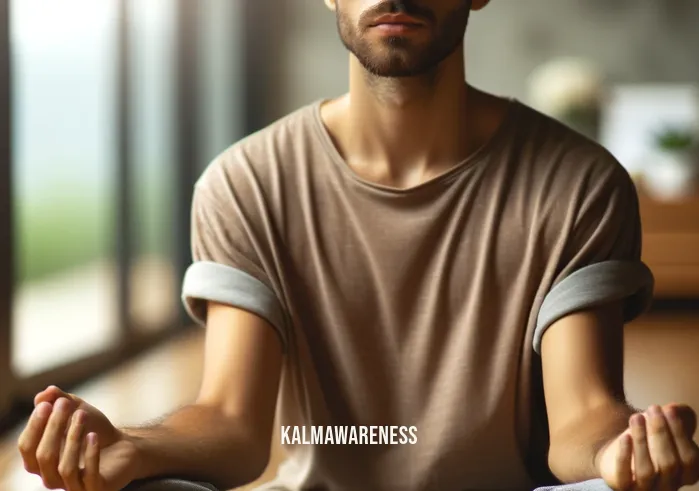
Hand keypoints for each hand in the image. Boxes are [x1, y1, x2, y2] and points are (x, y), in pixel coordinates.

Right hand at [17, 386, 139, 490]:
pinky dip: (90, 455)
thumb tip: (45, 392)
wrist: (123, 446)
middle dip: (53, 428)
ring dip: (72, 438)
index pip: (27, 448)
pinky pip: (89, 476)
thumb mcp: (77, 410)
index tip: (47, 404)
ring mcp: (73, 487)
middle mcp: (52, 478)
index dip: (34, 426)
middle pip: (43, 458)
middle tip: (64, 404)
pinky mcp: (96, 489)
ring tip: (82, 414)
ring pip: (64, 468)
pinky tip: (94, 436)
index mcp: (40, 462)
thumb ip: (60, 400)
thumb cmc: (94, 430)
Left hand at [597, 403, 698, 490]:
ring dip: (642, 441)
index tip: (670, 408)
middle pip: (669, 464)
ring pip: (647, 471)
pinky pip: (623, 476)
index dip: (680, 433)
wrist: (620, 449)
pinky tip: (625, 436)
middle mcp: (669, 487)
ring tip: (636, 417)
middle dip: (661, 433)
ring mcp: (645, 489)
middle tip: (652, 408)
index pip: (690, 459)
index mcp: (686, 475)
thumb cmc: (651, 437)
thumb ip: (680, 416)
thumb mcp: (668, 425)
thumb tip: (677, 409)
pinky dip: (625, 455)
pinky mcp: (622, 486)